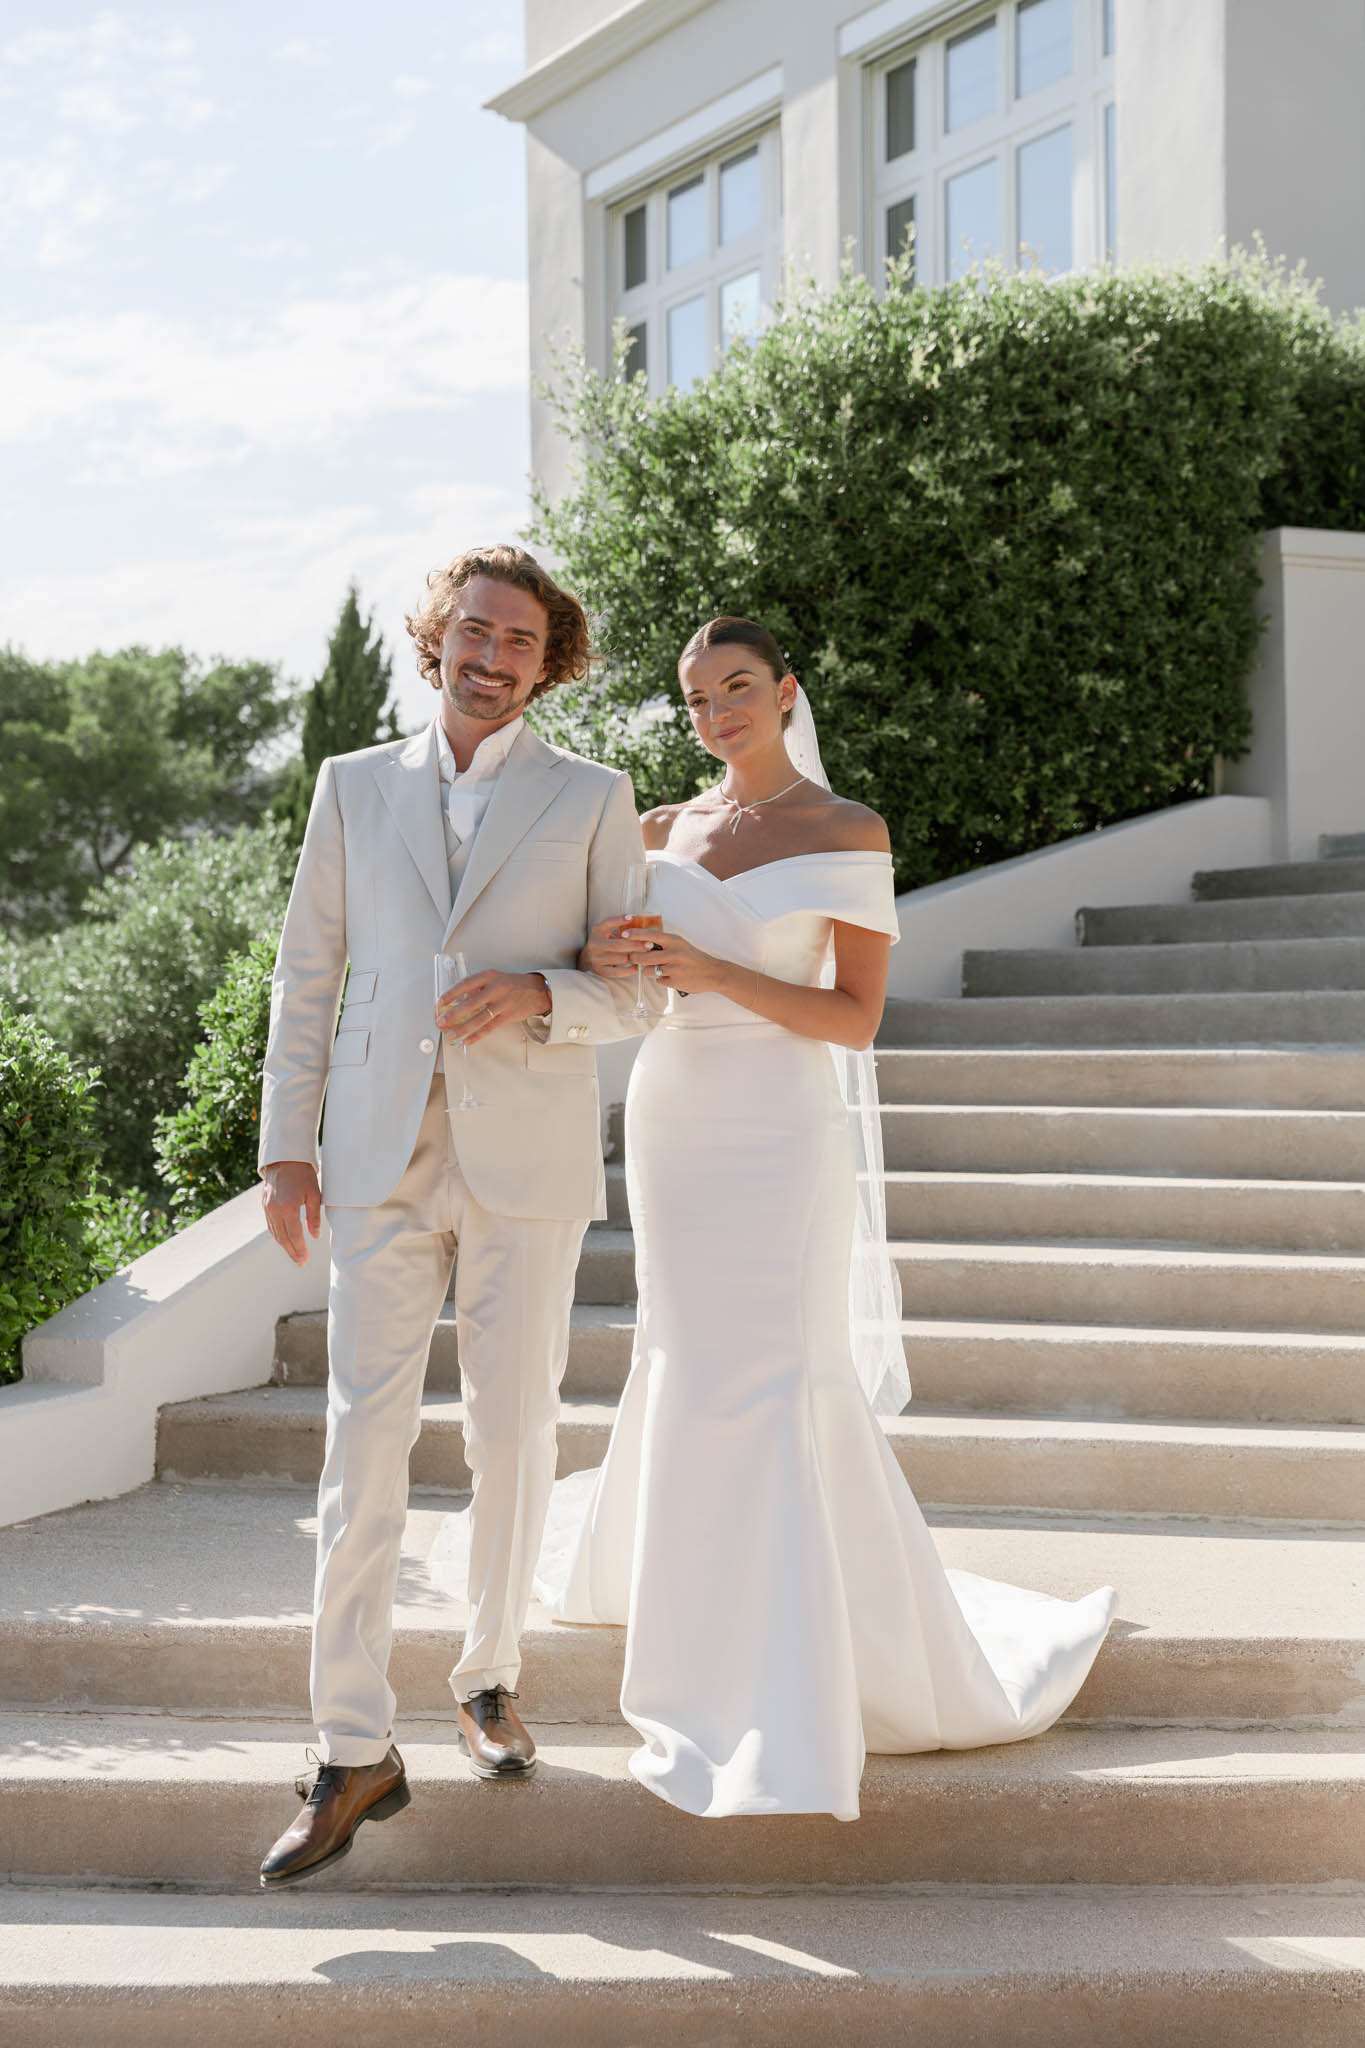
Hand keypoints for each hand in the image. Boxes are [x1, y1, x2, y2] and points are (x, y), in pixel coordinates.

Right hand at [261, 1161, 321, 1265]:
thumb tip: (314, 1236)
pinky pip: (270, 1225)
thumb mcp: (314, 1194)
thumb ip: (314, 1217)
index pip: (294, 1235)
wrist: (284, 1159)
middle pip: (283, 1238)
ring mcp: (268, 1208)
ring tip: (294, 1254)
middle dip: (292, 1251)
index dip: (300, 1249)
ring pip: (275, 1233)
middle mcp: (275, 1211)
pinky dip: (277, 1234)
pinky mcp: (265, 1205)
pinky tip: (284, 1240)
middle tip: (300, 1262)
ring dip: (284, 1245)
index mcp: (288, 1208)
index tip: (305, 1259)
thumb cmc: (303, 1175)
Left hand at [435, 969, 551, 1046]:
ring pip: (479, 1019)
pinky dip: (477, 1035)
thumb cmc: (511, 985)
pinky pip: (490, 1028)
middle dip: (453, 1015)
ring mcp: (503, 1003)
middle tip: (441, 1021)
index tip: (440, 1003)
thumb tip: (458, 1001)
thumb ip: (477, 988)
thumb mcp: (494, 979)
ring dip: (463, 1028)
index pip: (466, 984)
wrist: (537, 991)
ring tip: (450, 1034)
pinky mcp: (508, 1016)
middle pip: (471, 1003)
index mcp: (489, 976)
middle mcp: (495, 989)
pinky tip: (467, 1040)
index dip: (451, 994)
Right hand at [578, 916, 649, 978]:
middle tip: (649, 944)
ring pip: (619, 958)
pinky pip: (615, 972)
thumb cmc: (603, 942)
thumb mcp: (606, 931)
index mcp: (597, 931)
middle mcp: (595, 944)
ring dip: (633, 957)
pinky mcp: (599, 970)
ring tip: (646, 956)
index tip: (632, 918)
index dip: (619, 920)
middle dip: (635, 945)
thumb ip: (619, 926)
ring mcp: (596, 958)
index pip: (607, 923)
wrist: (586, 958)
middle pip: (618, 944)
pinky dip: (627, 970)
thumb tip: (637, 920)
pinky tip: (636, 968)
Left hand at [636, 929, 724, 997]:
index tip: (623, 934)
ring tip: (657, 968)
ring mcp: (673, 968)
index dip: (635, 934)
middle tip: (633, 957)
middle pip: (643, 956)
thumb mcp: (680, 944)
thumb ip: (664, 943)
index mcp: (674, 941)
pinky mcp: (674, 982)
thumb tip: (642, 941)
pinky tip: (670, 977)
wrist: (712, 973)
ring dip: (648, 970)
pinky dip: (661, 979)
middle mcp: (673, 953)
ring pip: (648, 970)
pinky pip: (658, 980)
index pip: (650, 935)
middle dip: (635, 958)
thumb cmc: (694, 957)